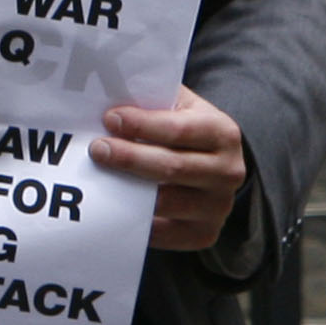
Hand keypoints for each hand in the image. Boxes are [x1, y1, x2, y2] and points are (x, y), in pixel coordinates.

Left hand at [94, 85, 247, 252]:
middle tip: (97, 149)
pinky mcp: (204, 233)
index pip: (179, 130)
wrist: (214, 165)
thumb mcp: (178, 105)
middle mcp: (228, 172)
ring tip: (98, 176)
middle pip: (171, 168)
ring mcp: (217, 206)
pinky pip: (164, 233)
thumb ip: (151, 97)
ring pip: (165, 202)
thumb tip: (105, 91)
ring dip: (127, 189)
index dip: (142, 124)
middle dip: (129, 158)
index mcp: (222, 133)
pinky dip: (135, 220)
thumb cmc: (184, 129)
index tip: (110, 118)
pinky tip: (112, 206)